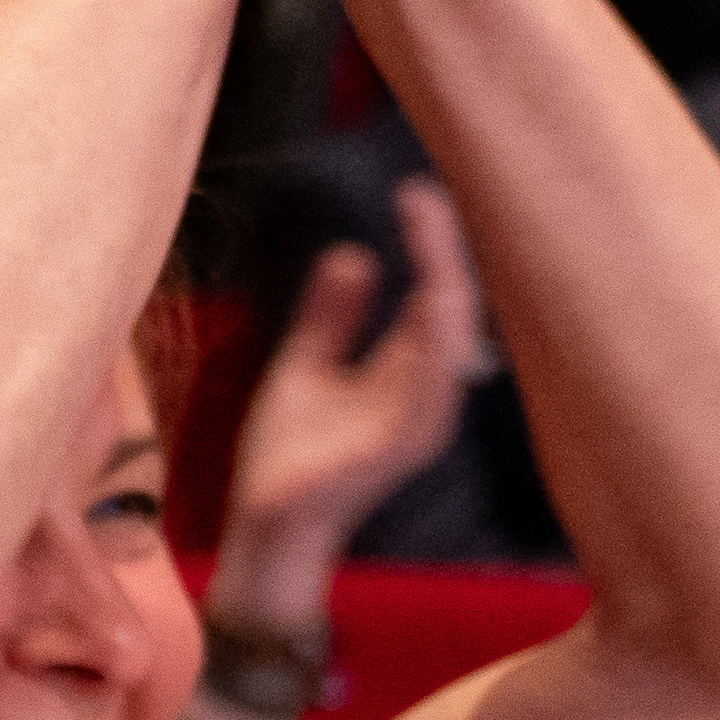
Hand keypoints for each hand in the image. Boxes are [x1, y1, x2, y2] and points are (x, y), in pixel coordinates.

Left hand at [217, 175, 488, 613]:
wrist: (266, 531)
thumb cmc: (290, 460)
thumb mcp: (303, 368)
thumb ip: (330, 318)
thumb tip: (355, 254)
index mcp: (408, 372)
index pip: (436, 294)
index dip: (430, 242)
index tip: (415, 190)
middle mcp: (428, 392)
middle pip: (453, 303)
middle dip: (443, 244)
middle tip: (425, 189)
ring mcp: (421, 419)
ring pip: (450, 333)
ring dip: (442, 273)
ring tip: (428, 219)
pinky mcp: (403, 444)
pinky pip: (431, 382)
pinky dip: (435, 337)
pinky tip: (431, 292)